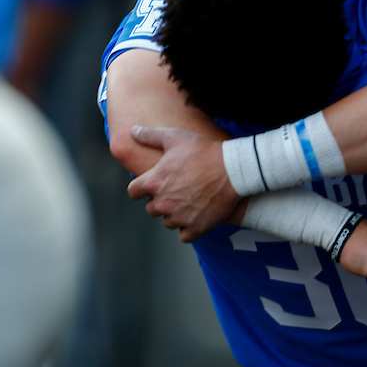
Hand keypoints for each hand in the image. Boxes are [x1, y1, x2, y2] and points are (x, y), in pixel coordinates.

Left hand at [126, 126, 239, 241]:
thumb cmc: (204, 151)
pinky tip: (196, 215)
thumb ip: (150, 135)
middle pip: (151, 209)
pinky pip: (184, 235)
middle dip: (160, 201)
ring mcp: (179, 217)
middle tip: (176, 189)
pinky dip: (189, 228)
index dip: (141, 187)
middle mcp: (163, 203)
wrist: (233, 169)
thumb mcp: (175, 137)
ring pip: (168, 222)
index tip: (152, 184)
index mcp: (154, 182)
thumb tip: (133, 130)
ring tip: (189, 200)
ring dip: (174, 214)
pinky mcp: (196, 228)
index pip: (133, 192)